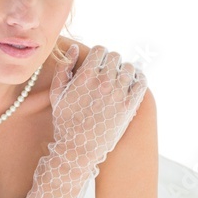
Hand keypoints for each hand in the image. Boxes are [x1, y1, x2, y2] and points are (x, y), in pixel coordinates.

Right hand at [48, 44, 146, 172]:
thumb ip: (63, 69)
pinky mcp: (129, 106)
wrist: (78, 149)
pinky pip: (141, 82)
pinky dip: (139, 79)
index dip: (99, 55)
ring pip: (130, 68)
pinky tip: (133, 83)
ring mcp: (118, 93)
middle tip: (109, 72)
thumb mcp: (56, 94)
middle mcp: (103, 82)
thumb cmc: (65, 122)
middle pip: (115, 57)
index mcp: (85, 76)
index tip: (98, 63)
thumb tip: (74, 49)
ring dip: (125, 71)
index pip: (100, 50)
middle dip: (111, 62)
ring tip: (120, 79)